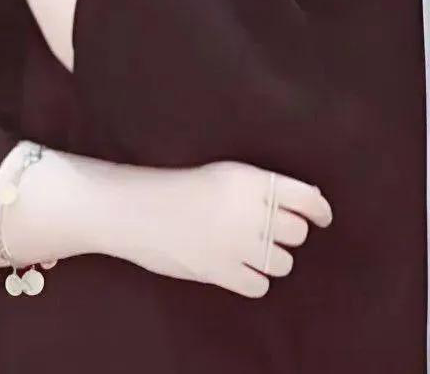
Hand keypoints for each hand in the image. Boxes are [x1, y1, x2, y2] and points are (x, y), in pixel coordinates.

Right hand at [121, 160, 332, 298]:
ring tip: (249, 250)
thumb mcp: (224, 176)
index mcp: (250, 181)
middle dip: (287, 234)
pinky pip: (260, 286)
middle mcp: (249, 212)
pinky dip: (253, 279)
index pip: (305, 197)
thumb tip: (308, 204)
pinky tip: (238, 268)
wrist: (137, 209)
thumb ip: (262, 189)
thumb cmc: (179, 188)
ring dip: (272, 258)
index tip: (322, 218)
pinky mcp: (222, 272)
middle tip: (267, 231)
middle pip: (297, 233)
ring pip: (283, 263)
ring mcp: (236, 244)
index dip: (319, 210)